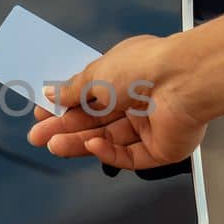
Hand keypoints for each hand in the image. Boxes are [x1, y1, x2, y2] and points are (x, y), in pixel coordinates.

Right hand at [25, 33, 207, 170]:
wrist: (183, 81)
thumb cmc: (145, 67)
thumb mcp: (96, 74)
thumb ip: (73, 89)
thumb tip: (52, 94)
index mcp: (126, 76)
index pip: (90, 97)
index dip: (65, 107)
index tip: (43, 114)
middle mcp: (139, 100)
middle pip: (96, 121)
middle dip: (66, 128)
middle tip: (39, 136)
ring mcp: (151, 126)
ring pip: (109, 140)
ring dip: (81, 142)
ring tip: (54, 145)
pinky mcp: (161, 148)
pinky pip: (129, 156)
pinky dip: (109, 152)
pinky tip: (92, 146)